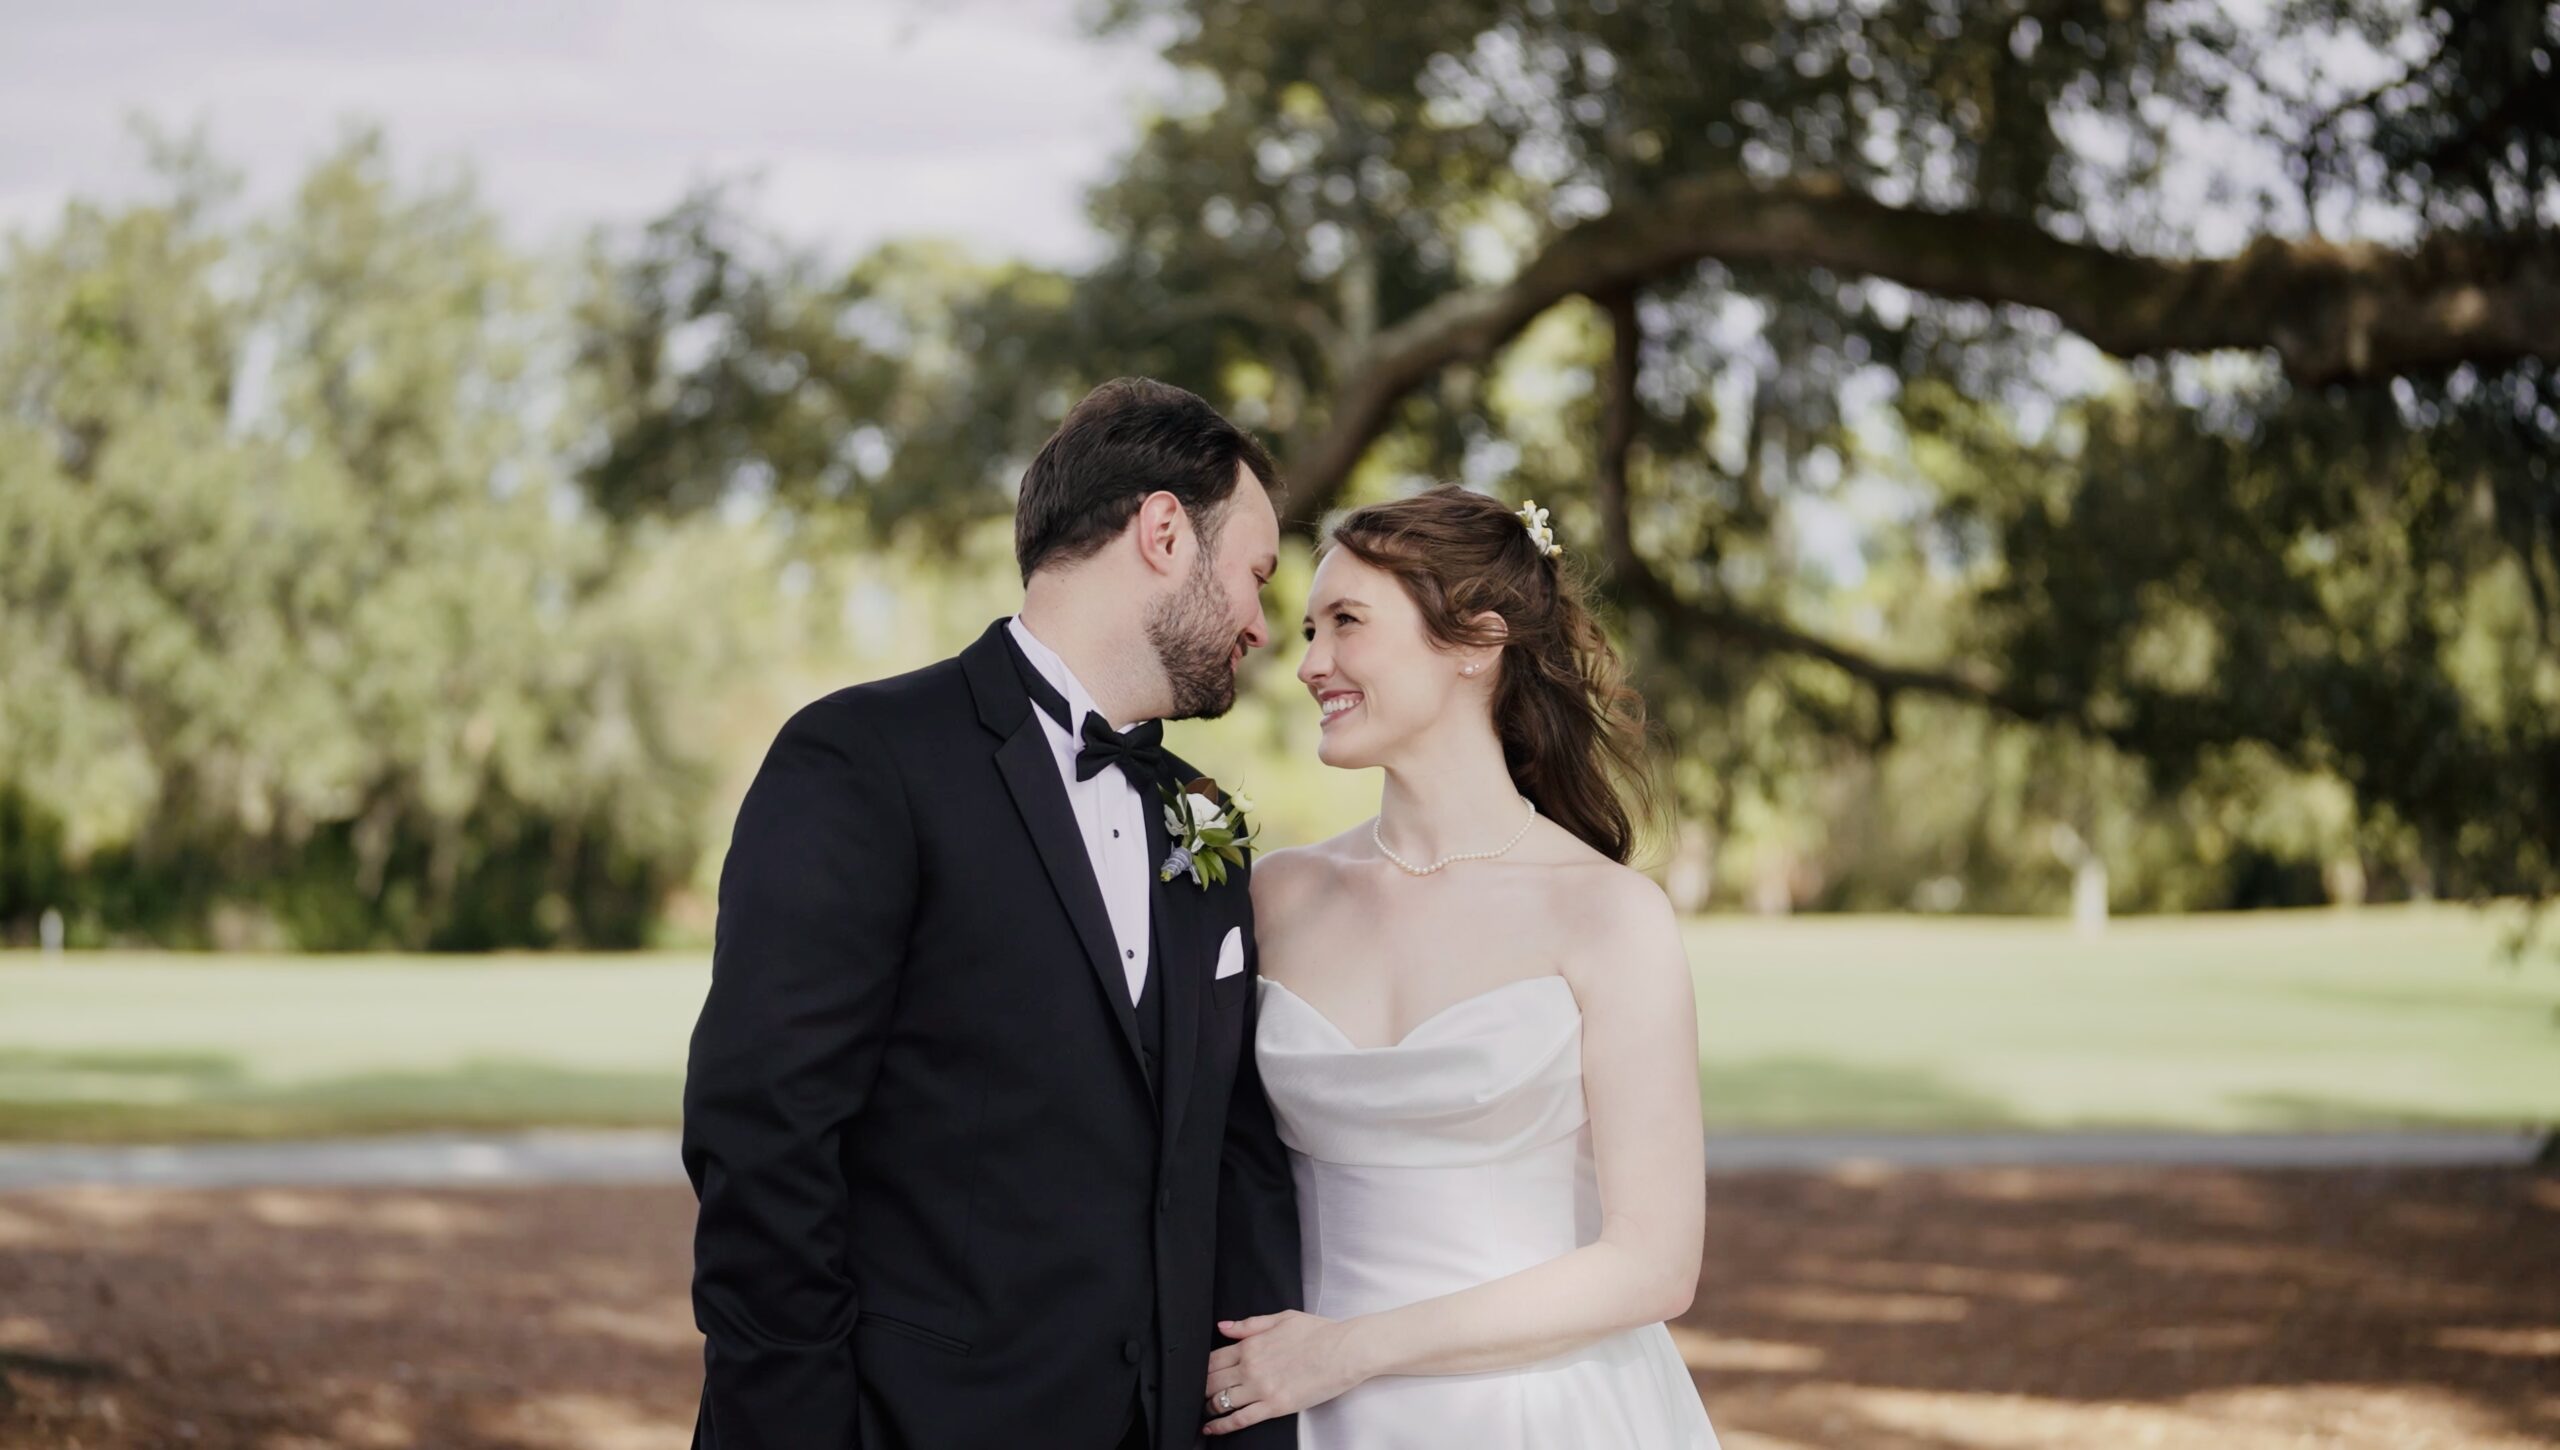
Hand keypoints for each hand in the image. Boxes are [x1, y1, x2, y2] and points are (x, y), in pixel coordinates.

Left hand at [1202, 1311, 1363, 1434]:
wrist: (1345, 1351)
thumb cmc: (1318, 1332)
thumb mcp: (1281, 1318)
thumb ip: (1249, 1324)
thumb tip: (1222, 1327)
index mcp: (1251, 1345)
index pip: (1212, 1359)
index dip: (1201, 1369)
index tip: (1198, 1375)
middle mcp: (1251, 1367)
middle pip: (1211, 1382)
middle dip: (1200, 1389)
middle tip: (1198, 1395)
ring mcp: (1261, 1389)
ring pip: (1221, 1401)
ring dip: (1208, 1408)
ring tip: (1205, 1412)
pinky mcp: (1275, 1407)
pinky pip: (1240, 1419)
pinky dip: (1222, 1426)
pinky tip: (1212, 1429)